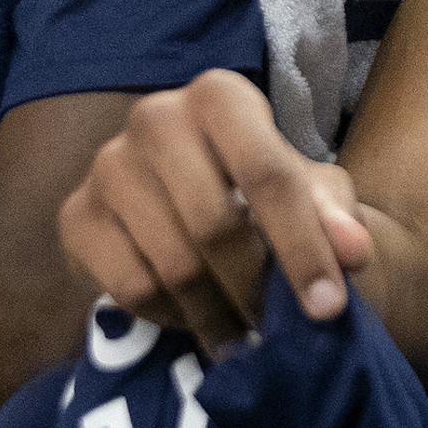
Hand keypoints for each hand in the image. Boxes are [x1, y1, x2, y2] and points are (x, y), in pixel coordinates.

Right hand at [57, 71, 374, 350]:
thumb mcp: (313, 194)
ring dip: (219, 314)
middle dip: (256, 288)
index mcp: (219, 95)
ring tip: (245, 332)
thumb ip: (335, 215)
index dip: (303, 247)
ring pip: (174, 265)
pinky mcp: (75, 216)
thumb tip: (352, 251)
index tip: (328, 308)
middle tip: (278, 326)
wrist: (203, 206)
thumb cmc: (265, 194)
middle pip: (215, 225)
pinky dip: (173, 316)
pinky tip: (196, 317)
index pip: (267, 174)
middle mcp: (154, 116)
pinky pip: (131, 287)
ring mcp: (107, 165)